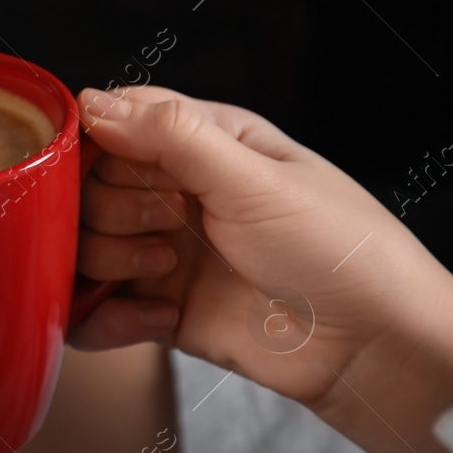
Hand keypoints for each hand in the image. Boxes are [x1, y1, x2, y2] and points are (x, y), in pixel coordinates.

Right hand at [72, 85, 452, 452]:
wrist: (372, 349)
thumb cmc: (337, 249)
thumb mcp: (255, 178)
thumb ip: (171, 135)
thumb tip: (89, 103)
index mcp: (204, 142)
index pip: (114, 120)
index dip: (97, 142)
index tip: (111, 166)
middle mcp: (174, 192)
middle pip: (86, 185)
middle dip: (111, 208)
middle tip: (169, 223)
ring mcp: (160, 251)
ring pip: (80, 244)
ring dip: (112, 260)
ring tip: (169, 274)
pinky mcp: (155, 309)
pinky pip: (91, 310)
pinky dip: (108, 318)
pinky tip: (162, 318)